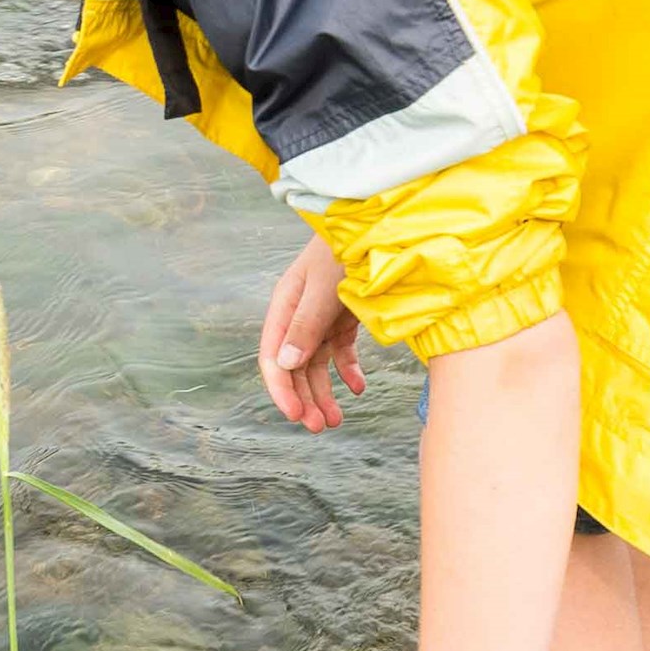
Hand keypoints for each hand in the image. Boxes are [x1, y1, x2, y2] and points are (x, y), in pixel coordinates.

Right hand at [259, 235, 366, 431]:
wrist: (376, 223)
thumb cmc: (345, 249)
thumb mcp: (324, 287)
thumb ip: (306, 325)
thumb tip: (285, 365)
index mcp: (284, 306)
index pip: (274, 357)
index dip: (281, 390)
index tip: (295, 415)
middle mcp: (298, 315)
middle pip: (294, 366)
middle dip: (304, 398)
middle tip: (320, 427)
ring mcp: (321, 317)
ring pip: (316, 365)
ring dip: (324, 393)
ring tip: (336, 420)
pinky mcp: (344, 317)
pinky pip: (341, 353)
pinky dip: (348, 371)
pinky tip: (358, 388)